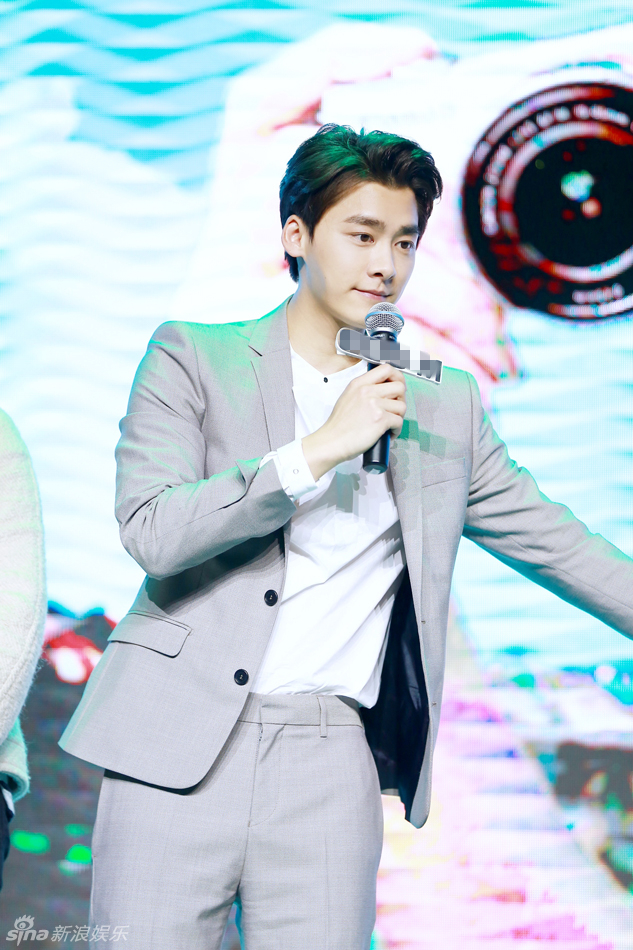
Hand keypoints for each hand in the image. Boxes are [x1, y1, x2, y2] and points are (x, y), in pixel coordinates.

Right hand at [301, 364, 405, 480]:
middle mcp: (367, 391)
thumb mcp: (347, 397)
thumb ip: (364, 389)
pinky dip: (396, 430)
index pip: (386, 369)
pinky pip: (399, 422)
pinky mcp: (380, 419)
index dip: (397, 377)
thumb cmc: (338, 425)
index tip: (398, 386)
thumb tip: (383, 390)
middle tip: (395, 409)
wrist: (332, 441)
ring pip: (402, 406)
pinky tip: (387, 434)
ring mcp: (374, 405)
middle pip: (399, 387)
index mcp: (359, 384)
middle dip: (401, 400)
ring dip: (399, 417)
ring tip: (389, 424)